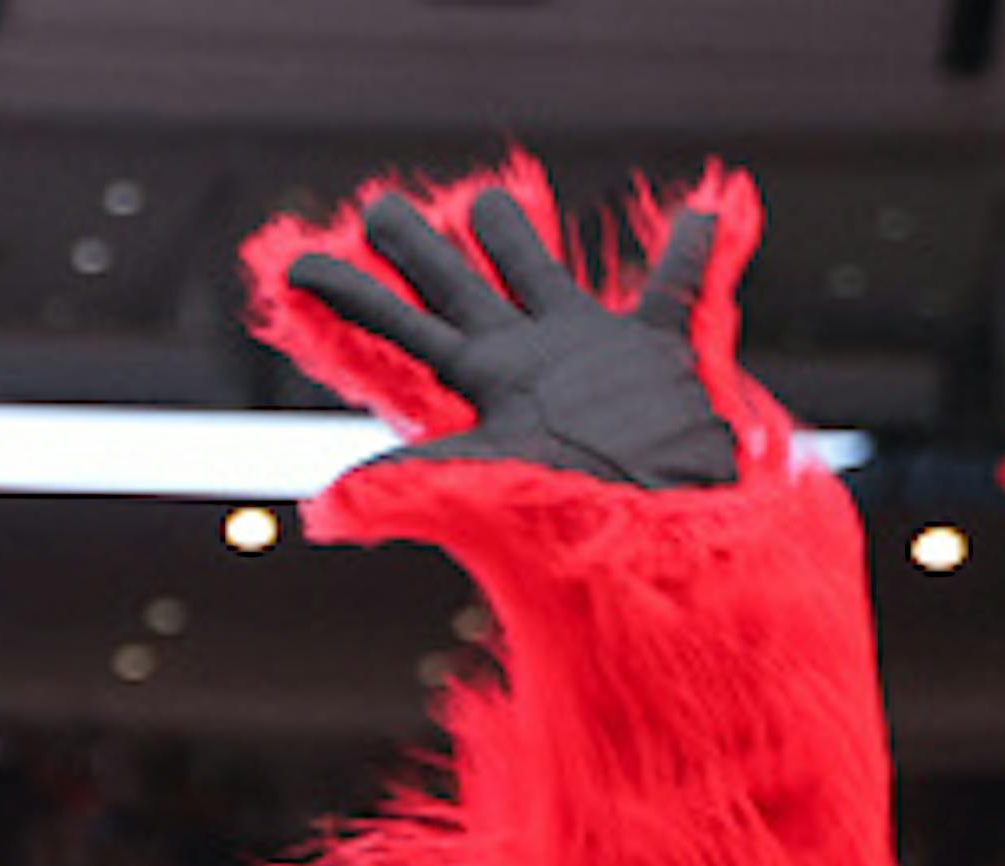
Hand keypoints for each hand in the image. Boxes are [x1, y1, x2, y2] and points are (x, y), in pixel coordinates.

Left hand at [286, 188, 734, 489]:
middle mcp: (525, 354)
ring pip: (541, 271)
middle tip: (379, 206)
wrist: (649, 532)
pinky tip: (705, 211)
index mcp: (481, 376)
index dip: (352, 291)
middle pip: (457, 283)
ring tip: (487, 196)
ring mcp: (588, 348)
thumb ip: (403, 486)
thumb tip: (320, 510)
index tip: (300, 264)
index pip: (401, 322)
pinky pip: (676, 289)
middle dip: (417, 244)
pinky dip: (692, 252)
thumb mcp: (476, 488)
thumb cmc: (564, 513)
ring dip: (516, 234)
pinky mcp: (656, 353)